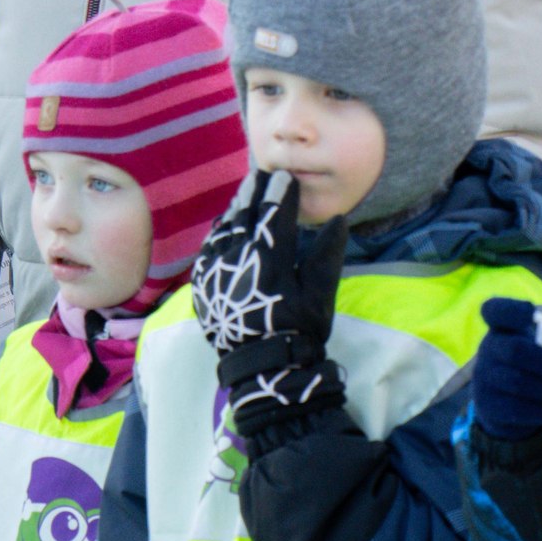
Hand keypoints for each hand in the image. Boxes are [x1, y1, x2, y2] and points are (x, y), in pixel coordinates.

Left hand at [193, 174, 345, 434]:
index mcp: (270, 260)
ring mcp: (216, 269)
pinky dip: (220, 230)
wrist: (262, 367)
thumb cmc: (297, 331)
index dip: (280, 193)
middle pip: (244, 215)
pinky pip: (210, 246)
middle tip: (262, 172)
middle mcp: (239, 259)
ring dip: (236, 207)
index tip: (286, 176)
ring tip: (245, 191)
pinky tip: (226, 222)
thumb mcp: (320, 296)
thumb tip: (338, 219)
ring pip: (224, 227)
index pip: (274, 215)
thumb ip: (326, 255)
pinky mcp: (203, 281)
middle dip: (254, 191)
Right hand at [470, 298, 541, 440]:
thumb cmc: (535, 359)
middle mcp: (489, 348)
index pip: (495, 310)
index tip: (530, 312)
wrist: (508, 397)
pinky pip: (517, 409)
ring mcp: (485, 377)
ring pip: (518, 383)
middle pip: (515, 350)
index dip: (510, 310)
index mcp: (503, 326)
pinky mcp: (489, 405)